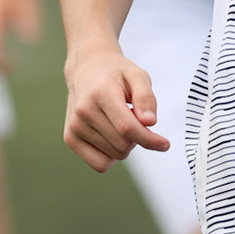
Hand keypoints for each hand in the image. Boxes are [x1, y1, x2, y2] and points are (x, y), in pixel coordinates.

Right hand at [62, 42, 169, 171]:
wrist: (86, 69)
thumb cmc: (116, 73)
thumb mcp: (138, 75)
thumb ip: (146, 97)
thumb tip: (150, 122)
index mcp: (101, 93)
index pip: (128, 128)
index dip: (149, 139)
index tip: (165, 144)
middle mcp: (84, 111)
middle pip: (123, 144)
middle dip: (138, 138)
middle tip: (135, 119)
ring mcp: (75, 126)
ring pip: (113, 156)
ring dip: (125, 145)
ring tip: (120, 123)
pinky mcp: (70, 138)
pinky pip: (99, 164)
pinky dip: (111, 156)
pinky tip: (112, 137)